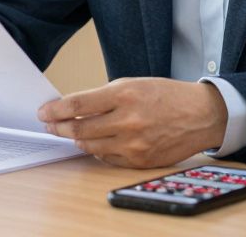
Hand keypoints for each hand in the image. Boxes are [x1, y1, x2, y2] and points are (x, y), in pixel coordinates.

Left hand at [37, 77, 227, 168]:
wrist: (201, 115)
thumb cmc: (166, 95)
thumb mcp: (133, 84)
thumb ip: (104, 97)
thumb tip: (75, 109)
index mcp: (125, 95)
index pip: (78, 105)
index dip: (56, 110)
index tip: (44, 112)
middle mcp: (128, 121)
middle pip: (80, 129)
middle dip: (60, 127)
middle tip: (50, 125)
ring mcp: (134, 144)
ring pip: (90, 146)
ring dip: (76, 140)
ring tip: (70, 133)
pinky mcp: (140, 160)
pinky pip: (107, 159)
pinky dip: (97, 151)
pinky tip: (95, 143)